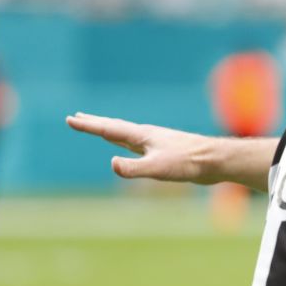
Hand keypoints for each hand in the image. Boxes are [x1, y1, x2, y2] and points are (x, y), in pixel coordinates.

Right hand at [66, 112, 214, 183]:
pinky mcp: (166, 151)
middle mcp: (147, 136)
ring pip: (127, 134)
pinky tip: (131, 147)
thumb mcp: (157, 168)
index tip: (70, 119)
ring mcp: (157, 142)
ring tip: (101, 128)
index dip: (88, 126)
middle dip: (95, 123)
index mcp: (142, 136)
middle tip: (77, 117)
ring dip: (110, 130)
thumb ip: (133, 168)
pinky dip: (127, 142)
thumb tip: (111, 164)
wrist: (215, 161)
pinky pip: (138, 144)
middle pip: (115, 127)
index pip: (108, 129)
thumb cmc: (188, 163)